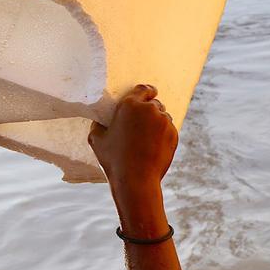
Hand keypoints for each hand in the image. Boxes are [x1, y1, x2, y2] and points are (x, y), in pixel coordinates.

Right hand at [88, 85, 177, 221]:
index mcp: (129, 105)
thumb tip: (100, 122)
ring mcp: (164, 121)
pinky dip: (164, 135)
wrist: (136, 179)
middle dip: (150, 111)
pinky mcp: (174, 134)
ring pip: (163, 116)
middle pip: (154, 103)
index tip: (148, 94)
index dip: (146, 92)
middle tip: (142, 123)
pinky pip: (169, 129)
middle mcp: (149, 109)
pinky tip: (153, 147)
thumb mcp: (96, 140)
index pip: (143, 89)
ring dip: (157, 122)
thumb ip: (98, 125)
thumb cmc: (114, 159)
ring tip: (147, 138)